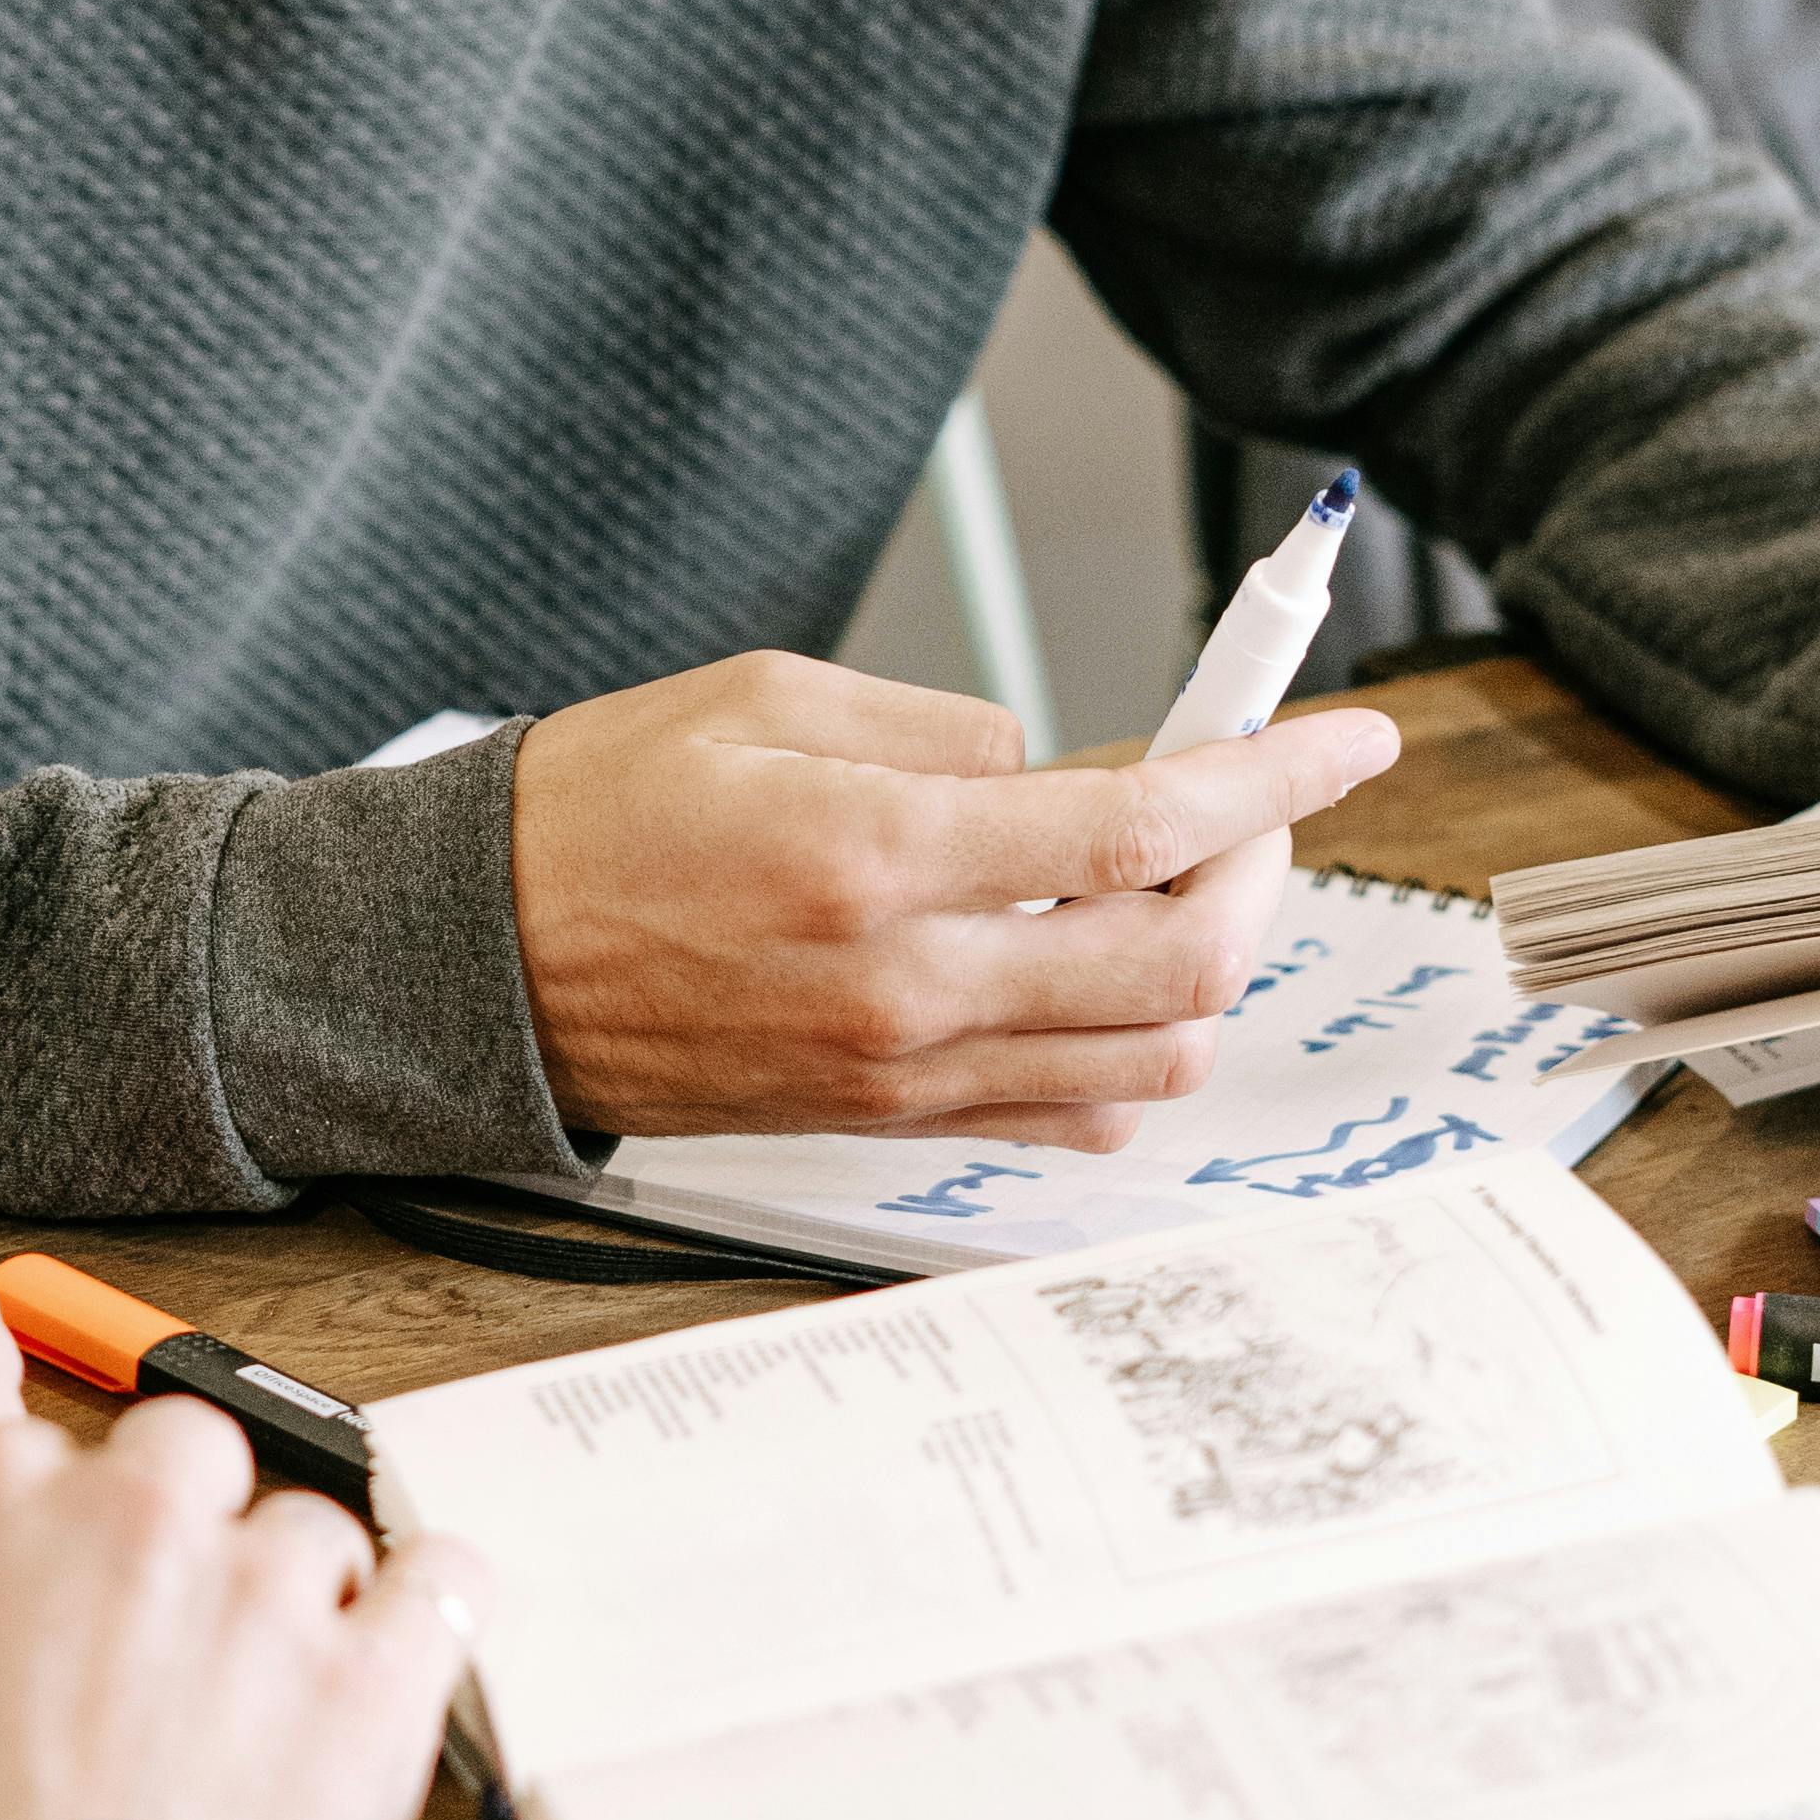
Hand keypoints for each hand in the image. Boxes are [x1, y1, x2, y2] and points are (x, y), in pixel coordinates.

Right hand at [0, 1399, 474, 1819]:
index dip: (57, 1529)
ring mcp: (262, 1588)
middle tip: (169, 1650)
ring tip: (275, 1718)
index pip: (36, 1447)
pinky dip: (429, 1618)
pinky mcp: (374, 1675)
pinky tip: (397, 1670)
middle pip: (188, 1452)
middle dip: (187, 1533)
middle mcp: (127, 1514)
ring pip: (314, 1529)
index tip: (64, 1588)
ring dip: (300, 1603)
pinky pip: (446, 1581)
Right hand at [511, 652, 1402, 1143]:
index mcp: (876, 854)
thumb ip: (938, 726)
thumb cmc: (593, 814)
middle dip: (1263, 869)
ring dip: (1208, 963)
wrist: (474, 965)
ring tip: (1180, 882)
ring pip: (1153, 1054)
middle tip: (1252, 801)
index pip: (1142, 826)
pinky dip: (1134, 1048)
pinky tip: (1106, 975)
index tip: (1345, 734)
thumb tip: (1060, 764)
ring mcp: (903, 1072)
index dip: (1274, 777)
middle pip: (1185, 962)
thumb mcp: (762, 698)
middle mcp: (908, 984)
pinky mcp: (887, 1121)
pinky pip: (1074, 1113)